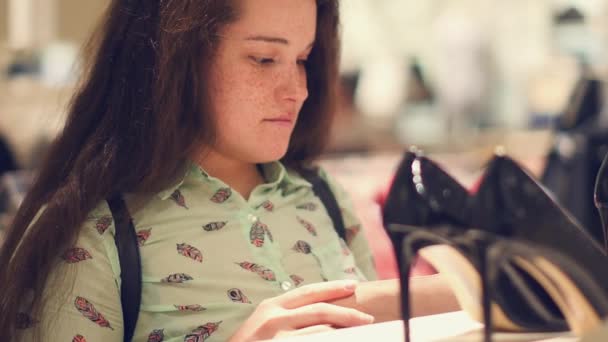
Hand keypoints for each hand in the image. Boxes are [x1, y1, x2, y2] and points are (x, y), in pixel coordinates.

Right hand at [228, 279, 374, 340]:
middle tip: (367, 318)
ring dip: (341, 333)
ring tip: (358, 334)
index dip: (332, 288)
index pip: (308, 292)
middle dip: (347, 312)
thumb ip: (287, 313)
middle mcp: (275, 318)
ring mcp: (278, 337)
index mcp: (272, 306)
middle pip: (320, 310)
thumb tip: (320, 313)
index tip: (352, 285)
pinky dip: (330, 341)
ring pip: (321, 332)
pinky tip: (340, 341)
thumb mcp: (264, 322)